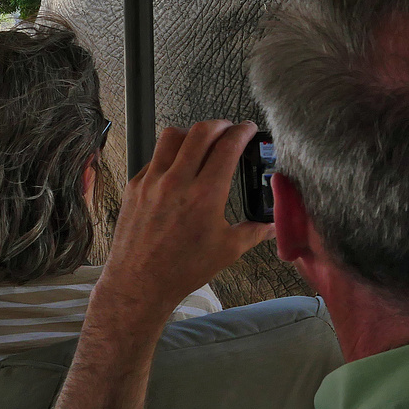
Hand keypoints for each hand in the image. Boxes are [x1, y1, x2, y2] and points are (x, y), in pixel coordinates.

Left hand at [92, 121, 272, 338]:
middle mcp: (177, 182)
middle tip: (229, 129)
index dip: (242, 132)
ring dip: (192, 133)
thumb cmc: (183, 269)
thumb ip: (254, 232)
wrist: (139, 283)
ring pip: (172, 137)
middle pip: (200, 132)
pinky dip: (170, 155)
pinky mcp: (135, 187)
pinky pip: (154, 157)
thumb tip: (272, 226)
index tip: (248, 129)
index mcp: (205, 195)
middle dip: (220, 125)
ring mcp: (152, 182)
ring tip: (202, 141)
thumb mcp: (227, 250)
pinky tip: (178, 167)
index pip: (227, 147)